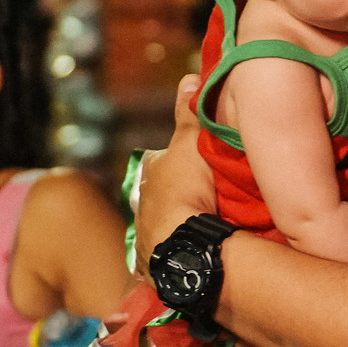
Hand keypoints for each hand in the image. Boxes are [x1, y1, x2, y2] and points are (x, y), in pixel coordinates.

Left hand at [133, 74, 217, 252]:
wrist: (185, 248)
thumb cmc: (185, 192)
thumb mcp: (191, 143)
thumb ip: (189, 112)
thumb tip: (189, 77)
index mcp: (150, 175)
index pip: (162, 161)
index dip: (179, 161)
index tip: (197, 164)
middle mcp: (141, 206)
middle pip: (163, 195)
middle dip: (178, 197)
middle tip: (206, 199)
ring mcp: (146, 240)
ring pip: (164, 227)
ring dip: (179, 228)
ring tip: (205, 231)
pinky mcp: (154, 269)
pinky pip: (167, 258)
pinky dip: (178, 255)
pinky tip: (194, 256)